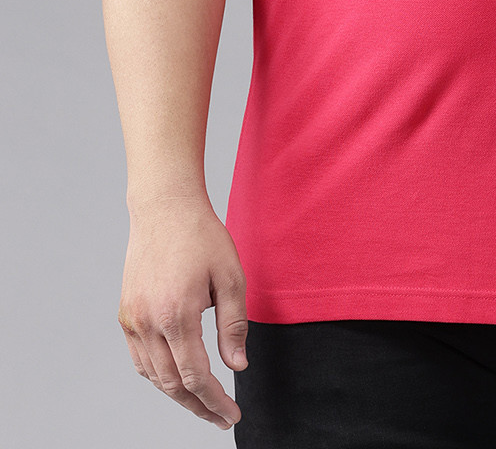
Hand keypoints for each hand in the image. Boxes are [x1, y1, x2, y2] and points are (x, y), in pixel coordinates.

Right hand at [117, 196, 247, 429]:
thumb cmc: (202, 237)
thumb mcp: (231, 276)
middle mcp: (148, 322)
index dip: (216, 401)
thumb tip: (237, 366)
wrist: (165, 208)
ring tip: (203, 403)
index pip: (196, 376)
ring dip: (178, 395)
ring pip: (153, 376)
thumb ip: (234, 324)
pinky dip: (158, 376)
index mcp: (177, 314)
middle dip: (198, 407)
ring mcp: (132, 319)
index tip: (232, 415)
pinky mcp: (126, 314)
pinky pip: (140, 359)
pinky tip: (176, 378)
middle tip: (220, 418)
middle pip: (172, 384)